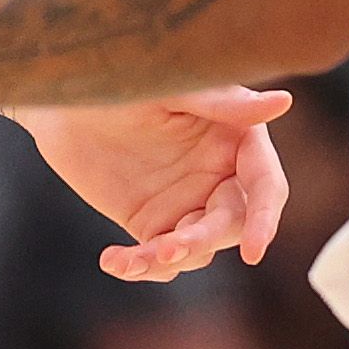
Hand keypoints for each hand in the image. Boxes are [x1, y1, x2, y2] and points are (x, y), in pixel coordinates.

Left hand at [20, 89, 290, 281]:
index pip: (265, 186)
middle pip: (232, 224)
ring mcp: (187, 204)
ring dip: (170, 260)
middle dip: (203, 241)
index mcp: (236, 139)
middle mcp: (219, 176)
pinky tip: (112, 260)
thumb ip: (223, 104)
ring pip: (197, 249)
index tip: (254, 250)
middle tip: (167, 248)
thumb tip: (284, 103)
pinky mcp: (154, 224)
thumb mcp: (172, 90)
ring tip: (131, 259)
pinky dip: (140, 267)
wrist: (65, 99)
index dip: (264, 219)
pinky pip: (159, 260)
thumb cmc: (124, 80)